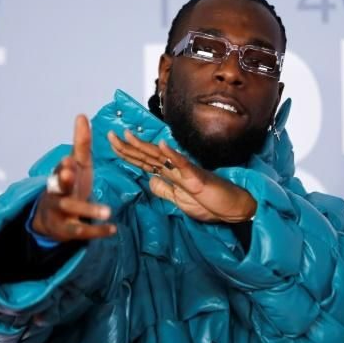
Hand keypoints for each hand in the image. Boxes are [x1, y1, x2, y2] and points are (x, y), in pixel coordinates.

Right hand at [32, 115, 116, 240]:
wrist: (50, 220)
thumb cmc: (69, 187)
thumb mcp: (77, 165)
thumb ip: (80, 143)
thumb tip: (82, 115)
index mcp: (61, 175)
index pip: (61, 168)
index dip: (64, 166)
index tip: (68, 160)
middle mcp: (57, 193)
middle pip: (58, 187)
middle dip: (63, 181)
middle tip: (69, 173)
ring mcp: (60, 213)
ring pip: (71, 211)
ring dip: (88, 210)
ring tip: (107, 212)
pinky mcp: (67, 230)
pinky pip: (81, 232)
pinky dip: (97, 231)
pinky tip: (113, 229)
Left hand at [107, 129, 256, 222]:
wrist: (234, 207)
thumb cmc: (210, 203)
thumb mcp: (180, 201)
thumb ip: (165, 190)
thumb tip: (149, 180)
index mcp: (171, 174)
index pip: (144, 161)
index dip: (127, 153)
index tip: (112, 143)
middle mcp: (175, 169)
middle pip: (147, 155)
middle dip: (127, 146)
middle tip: (110, 135)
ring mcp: (186, 171)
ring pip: (161, 156)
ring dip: (144, 146)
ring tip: (128, 135)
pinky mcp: (197, 177)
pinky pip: (183, 164)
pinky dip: (172, 155)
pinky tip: (162, 145)